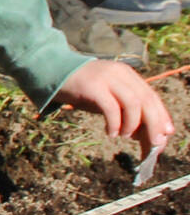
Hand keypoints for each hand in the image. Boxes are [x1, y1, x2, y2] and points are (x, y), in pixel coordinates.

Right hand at [51, 57, 174, 155]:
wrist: (50, 70)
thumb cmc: (79, 88)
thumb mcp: (106, 97)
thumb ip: (124, 111)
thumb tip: (142, 134)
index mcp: (128, 75)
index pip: (152, 97)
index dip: (161, 117)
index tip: (164, 135)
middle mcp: (121, 74)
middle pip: (147, 101)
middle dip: (154, 124)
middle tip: (154, 144)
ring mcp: (107, 78)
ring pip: (134, 103)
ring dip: (133, 124)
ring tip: (125, 136)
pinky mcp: (93, 86)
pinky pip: (111, 108)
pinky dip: (115, 123)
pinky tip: (111, 133)